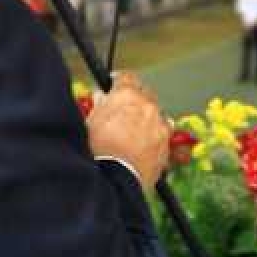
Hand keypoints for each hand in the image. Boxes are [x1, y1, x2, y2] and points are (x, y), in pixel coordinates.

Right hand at [86, 72, 170, 190]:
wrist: (115, 179)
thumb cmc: (98, 150)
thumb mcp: (90, 121)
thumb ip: (99, 105)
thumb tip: (102, 98)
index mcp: (126, 94)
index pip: (126, 77)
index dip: (118, 82)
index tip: (114, 87)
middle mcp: (147, 105)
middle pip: (144, 94)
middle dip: (134, 99)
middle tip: (123, 110)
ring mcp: (159, 124)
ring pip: (156, 113)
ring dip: (147, 117)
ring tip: (133, 130)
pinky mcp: (166, 143)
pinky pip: (163, 133)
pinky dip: (155, 135)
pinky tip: (144, 144)